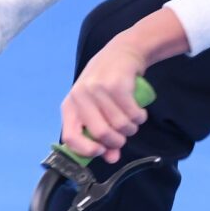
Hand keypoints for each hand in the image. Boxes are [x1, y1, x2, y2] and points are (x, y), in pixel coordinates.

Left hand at [59, 38, 152, 162]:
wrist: (122, 52)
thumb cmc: (106, 85)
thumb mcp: (97, 108)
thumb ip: (102, 135)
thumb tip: (111, 158)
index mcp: (69, 106)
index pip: (70, 137)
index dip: (86, 150)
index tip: (101, 152)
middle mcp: (80, 96)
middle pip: (100, 133)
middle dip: (117, 141)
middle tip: (123, 136)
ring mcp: (98, 89)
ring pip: (120, 125)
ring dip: (131, 128)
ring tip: (133, 120)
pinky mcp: (117, 84)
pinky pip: (133, 113)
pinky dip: (140, 117)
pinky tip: (139, 112)